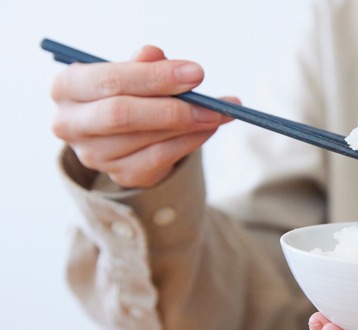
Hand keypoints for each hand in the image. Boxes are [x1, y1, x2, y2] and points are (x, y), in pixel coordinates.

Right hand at [50, 45, 237, 187]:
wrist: (122, 131)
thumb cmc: (125, 91)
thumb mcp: (129, 72)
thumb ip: (142, 64)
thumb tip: (155, 55)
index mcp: (67, 87)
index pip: (109, 81)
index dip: (154, 77)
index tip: (195, 73)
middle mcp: (71, 124)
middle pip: (122, 115)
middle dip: (172, 107)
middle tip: (210, 101)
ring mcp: (94, 155)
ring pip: (147, 139)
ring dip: (190, 125)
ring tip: (220, 112)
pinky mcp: (120, 176)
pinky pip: (162, 158)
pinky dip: (191, 142)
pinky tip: (209, 128)